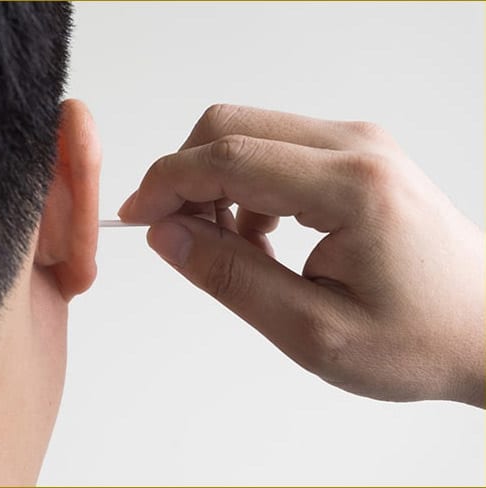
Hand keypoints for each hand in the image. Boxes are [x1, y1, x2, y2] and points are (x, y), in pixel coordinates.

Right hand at [119, 104, 484, 407]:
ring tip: (230, 250)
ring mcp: (358, 146)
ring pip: (249, 135)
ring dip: (215, 185)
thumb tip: (169, 236)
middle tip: (176, 236)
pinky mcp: (355, 157)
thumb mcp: (313, 331)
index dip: (166, 184)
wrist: (485, 330)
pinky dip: (245, 188)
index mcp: (350, 187)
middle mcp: (356, 147)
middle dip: (185, 177)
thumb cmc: (419, 339)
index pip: (226, 157)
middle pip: (230, 127)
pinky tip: (259, 238)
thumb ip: (231, 278)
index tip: (138, 219)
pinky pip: (275, 150)